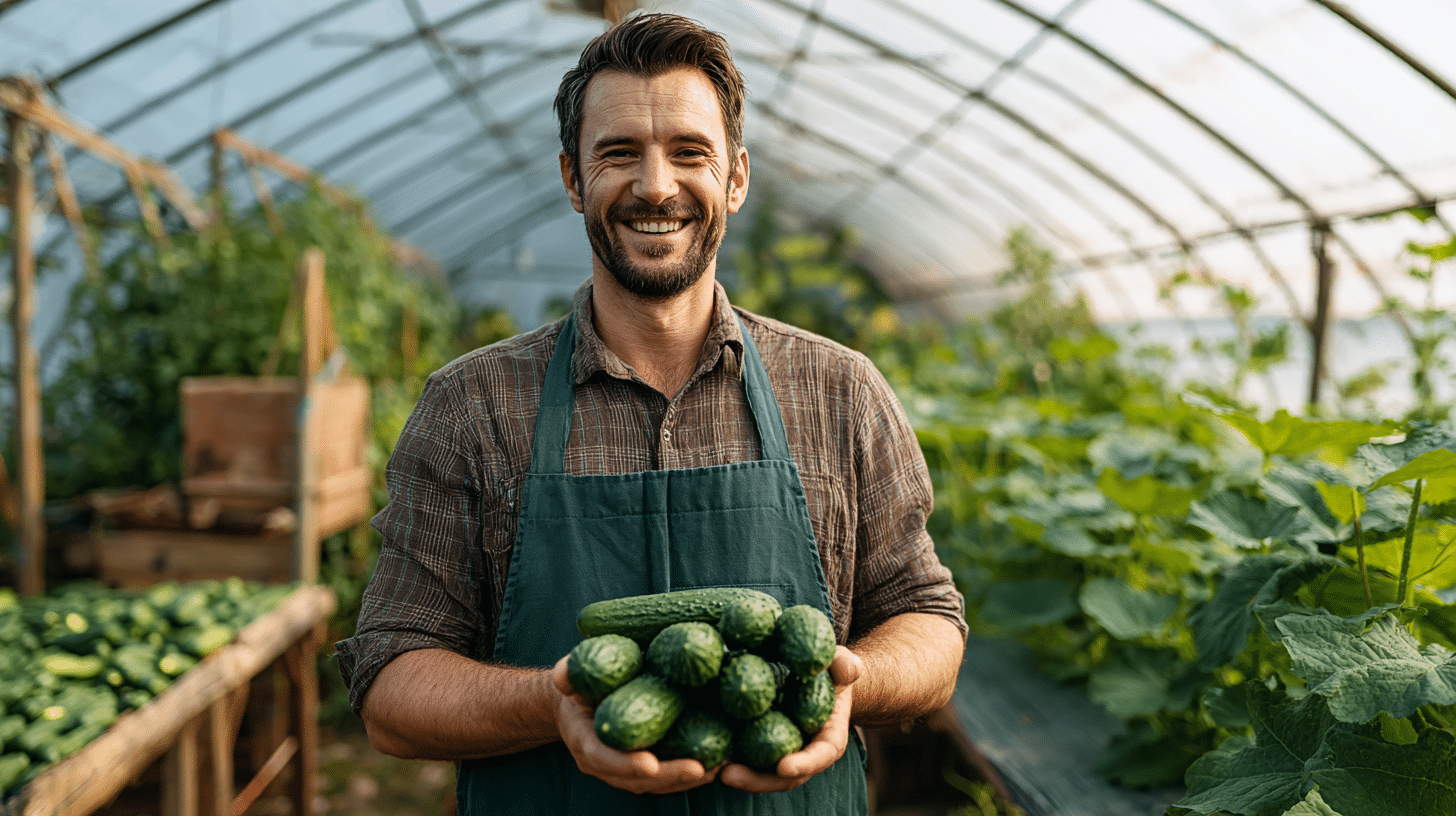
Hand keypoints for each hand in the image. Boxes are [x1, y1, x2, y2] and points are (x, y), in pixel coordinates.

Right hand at [551, 656, 720, 793]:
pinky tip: (717, 763)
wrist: (580, 702)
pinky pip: (666, 780)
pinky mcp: (643, 769)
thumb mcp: (571, 673)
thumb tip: (564, 675)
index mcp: (585, 741)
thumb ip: (568, 672)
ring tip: (717, 767)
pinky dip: (690, 775)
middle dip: (668, 776)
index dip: (625, 764)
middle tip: (700, 768)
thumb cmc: (581, 683)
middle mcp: (604, 764)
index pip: (603, 758)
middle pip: (636, 780)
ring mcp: (624, 771)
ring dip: (686, 780)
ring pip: (655, 785)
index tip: (650, 764)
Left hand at [720, 645, 862, 792]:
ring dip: (735, 774)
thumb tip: (845, 669)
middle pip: (782, 777)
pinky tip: (697, 753)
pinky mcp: (755, 743)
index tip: (784, 767)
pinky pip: (741, 754)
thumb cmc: (829, 669)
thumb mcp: (840, 662)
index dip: (803, 764)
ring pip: (758, 772)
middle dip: (757, 780)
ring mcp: (777, 751)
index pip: (819, 756)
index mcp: (827, 739)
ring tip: (710, 769)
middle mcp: (802, 753)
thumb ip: (844, 665)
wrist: (812, 675)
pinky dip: (722, 756)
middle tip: (731, 775)